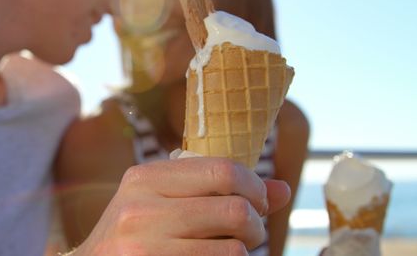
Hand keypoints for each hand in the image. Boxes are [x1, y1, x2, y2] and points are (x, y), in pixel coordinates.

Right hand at [73, 157, 290, 254]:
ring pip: (233, 249)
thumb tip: (283, 189)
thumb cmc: (133, 232)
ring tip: (228, 249)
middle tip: (249, 232)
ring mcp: (144, 245)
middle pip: (235, 209)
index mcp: (145, 177)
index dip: (255, 187)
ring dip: (242, 252)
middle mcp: (141, 208)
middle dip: (255, 224)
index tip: (258, 201)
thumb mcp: (161, 200)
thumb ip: (216, 189)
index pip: (223, 170)